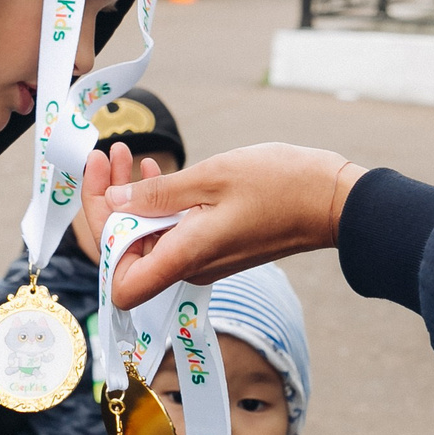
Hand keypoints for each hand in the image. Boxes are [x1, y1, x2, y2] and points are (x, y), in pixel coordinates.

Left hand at [85, 143, 362, 306]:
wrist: (334, 201)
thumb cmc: (281, 186)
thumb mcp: (212, 177)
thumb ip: (158, 194)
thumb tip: (113, 204)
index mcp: (185, 256)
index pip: (119, 280)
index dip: (99, 233)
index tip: (101, 186)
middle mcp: (189, 266)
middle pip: (125, 251)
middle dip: (106, 204)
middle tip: (107, 156)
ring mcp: (201, 258)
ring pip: (145, 238)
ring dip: (129, 198)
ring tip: (126, 154)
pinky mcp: (212, 246)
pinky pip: (169, 232)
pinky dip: (155, 203)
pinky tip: (155, 170)